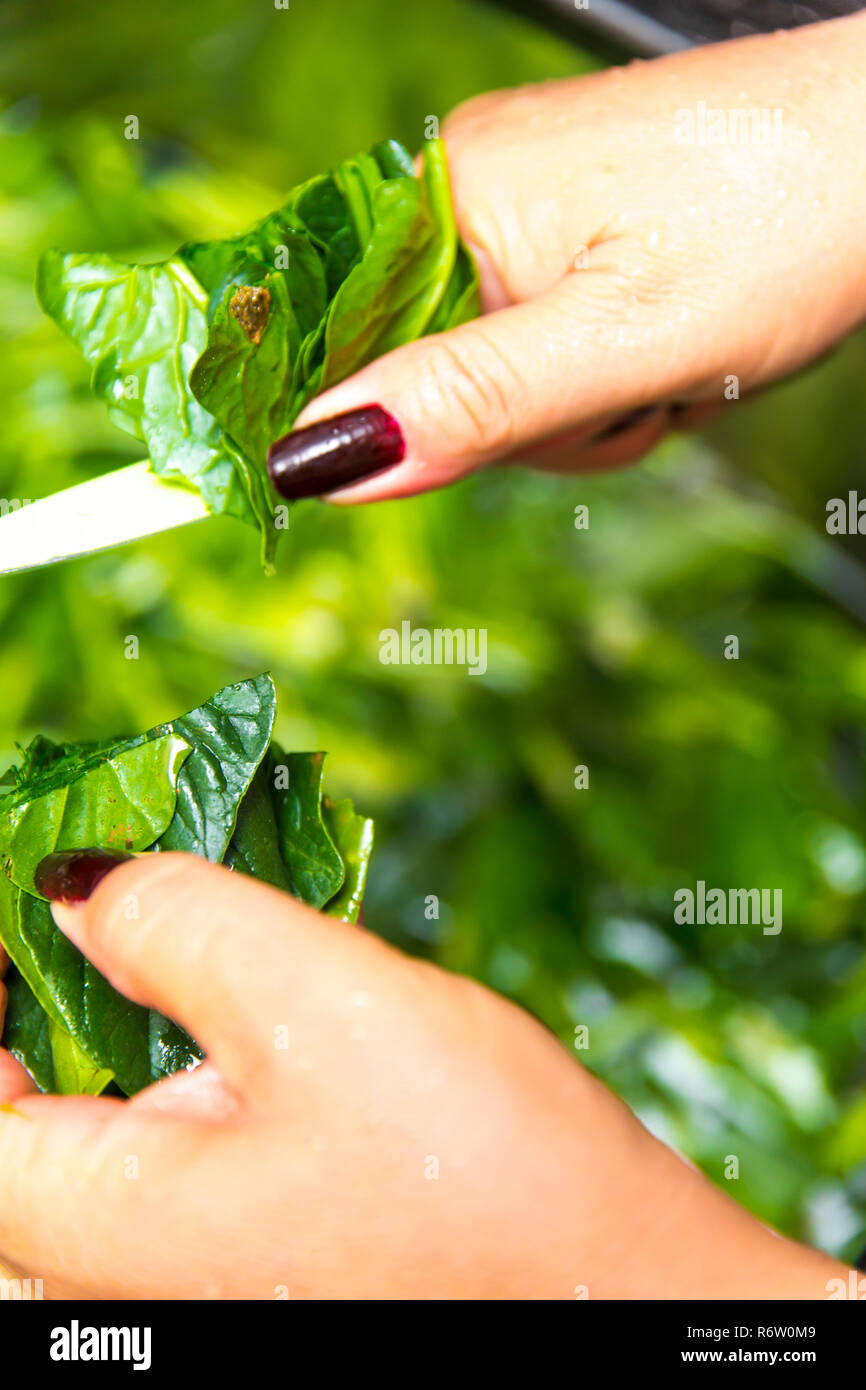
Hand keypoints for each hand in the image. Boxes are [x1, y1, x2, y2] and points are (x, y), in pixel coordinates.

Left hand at [0, 854, 848, 1298]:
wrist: (616, 1292)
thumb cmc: (487, 1170)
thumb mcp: (323, 1002)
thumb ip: (176, 926)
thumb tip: (73, 888)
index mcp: (108, 1236)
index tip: (34, 896)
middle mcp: (123, 1286)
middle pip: (14, 1138)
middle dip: (37, 1008)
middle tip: (93, 915)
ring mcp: (182, 1289)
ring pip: (74, 1157)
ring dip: (92, 1039)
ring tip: (150, 948)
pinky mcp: (238, 1271)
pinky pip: (146, 1175)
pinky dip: (149, 1081)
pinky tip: (218, 1016)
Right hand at [285, 12, 865, 501]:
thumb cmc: (789, 222)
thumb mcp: (620, 345)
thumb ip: (467, 404)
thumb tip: (317, 458)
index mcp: (461, 197)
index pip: (351, 351)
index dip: (406, 425)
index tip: (468, 444)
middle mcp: (478, 188)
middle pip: (438, 379)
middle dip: (542, 423)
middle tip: (635, 390)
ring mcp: (531, 204)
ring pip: (504, 377)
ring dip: (591, 406)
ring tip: (673, 365)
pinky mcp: (581, 224)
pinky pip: (551, 343)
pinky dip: (612, 372)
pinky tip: (674, 348)